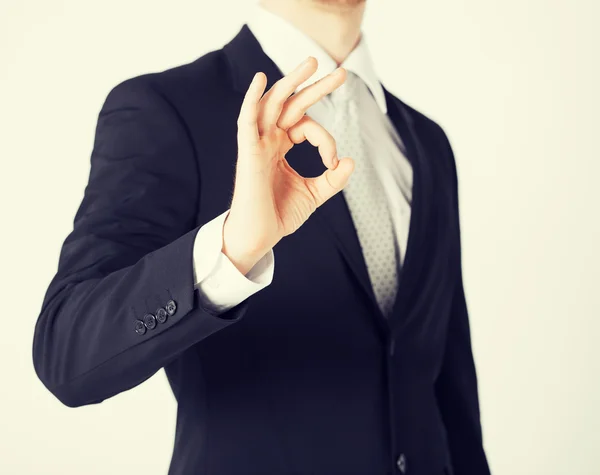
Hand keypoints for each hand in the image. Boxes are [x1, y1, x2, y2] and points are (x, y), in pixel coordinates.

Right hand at [222, 57, 353, 273]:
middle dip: (316, 87)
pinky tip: (260, 79)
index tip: (333, 163)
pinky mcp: (248, 153)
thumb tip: (351, 161)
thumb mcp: (314, 194)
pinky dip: (252, 99)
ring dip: (292, 81)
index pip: (307, 127)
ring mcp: (257, 144)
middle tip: (341, 73)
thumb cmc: (280, 215)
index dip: (326, 140)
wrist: (260, 237)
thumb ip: (333, 179)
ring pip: (273, 103)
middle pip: (292, 104)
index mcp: (281, 147)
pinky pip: (247, 121)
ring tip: (312, 62)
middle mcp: (269, 140)